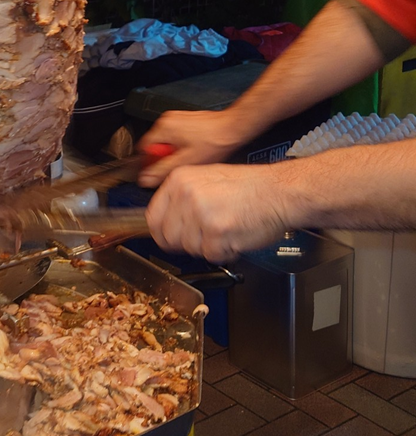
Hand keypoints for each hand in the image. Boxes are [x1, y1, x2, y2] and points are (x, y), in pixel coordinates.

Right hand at [137, 109, 247, 186]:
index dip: (148, 163)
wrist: (232, 128)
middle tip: (178, 166)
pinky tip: (194, 151)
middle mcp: (167, 120)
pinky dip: (181, 145)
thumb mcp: (186, 162)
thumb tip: (145, 179)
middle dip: (163, 158)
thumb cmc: (215, 141)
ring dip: (173, 152)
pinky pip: (175, 136)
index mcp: (163, 128)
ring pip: (165, 142)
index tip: (157, 171)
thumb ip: (162, 171)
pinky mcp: (184, 120)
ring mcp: (176, 119)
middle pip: (154, 145)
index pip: (143, 149)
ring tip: (189, 157)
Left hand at [145, 162, 288, 262]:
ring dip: (208, 247)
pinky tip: (235, 235)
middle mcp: (186, 195)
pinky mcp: (217, 233)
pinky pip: (211, 255)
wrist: (281, 192)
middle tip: (206, 234)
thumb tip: (164, 221)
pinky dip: (224, 252)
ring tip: (226, 229)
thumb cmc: (251, 187)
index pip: (153, 217)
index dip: (163, 232)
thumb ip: (182, 198)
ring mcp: (201, 214)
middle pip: (168, 237)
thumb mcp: (207, 179)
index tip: (172, 237)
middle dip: (186, 242)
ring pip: (189, 249)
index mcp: (180, 180)